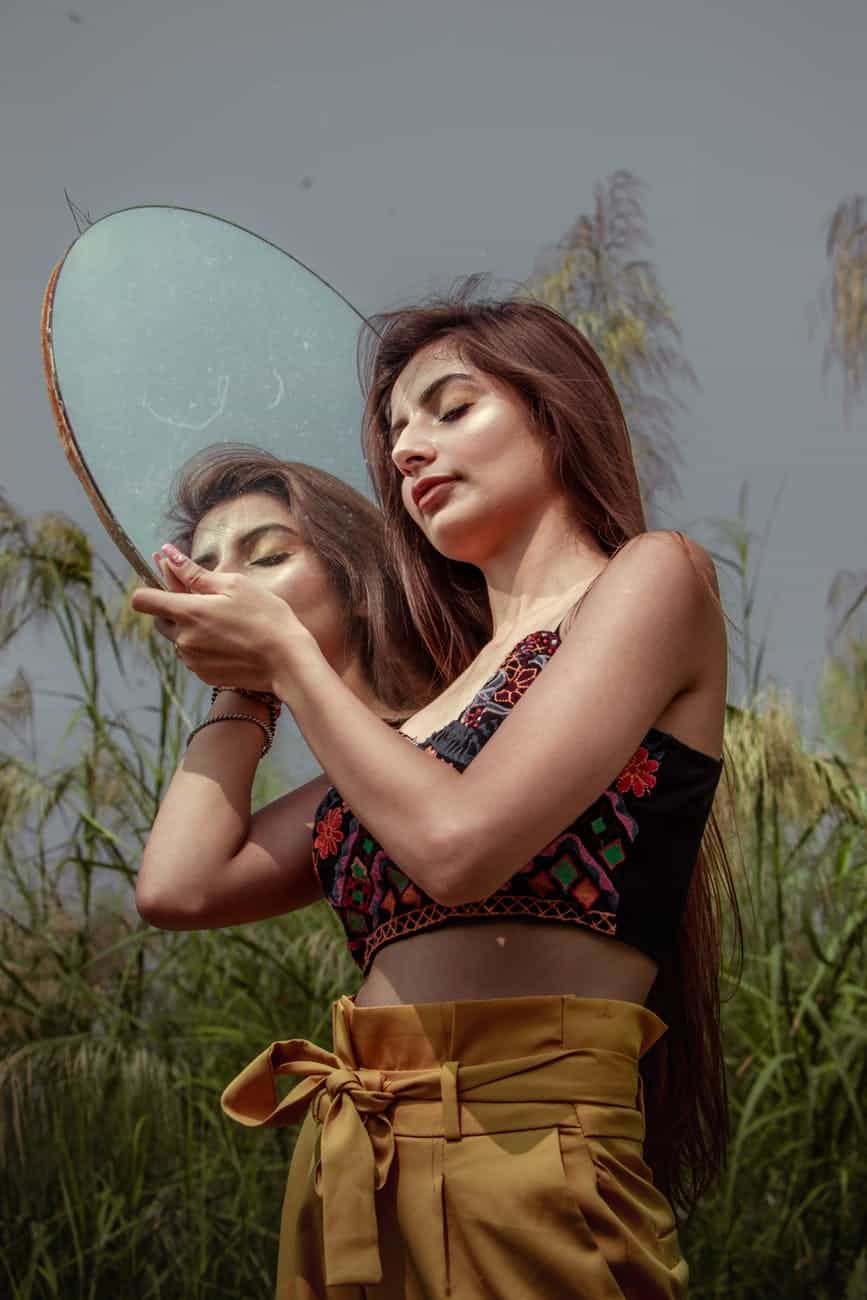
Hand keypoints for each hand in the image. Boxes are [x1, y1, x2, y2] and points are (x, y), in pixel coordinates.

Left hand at [131, 544, 315, 691]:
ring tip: (225, 622)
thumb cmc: (266, 618)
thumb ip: (194, 572)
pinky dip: (203, 645)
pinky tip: (230, 639)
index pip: (142, 600)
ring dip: (191, 627)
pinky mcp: (203, 675)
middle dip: (175, 607)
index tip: (168, 580)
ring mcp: (192, 660)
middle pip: (160, 619)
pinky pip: (193, 655)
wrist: (287, 661)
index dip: (150, 587)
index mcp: (187, 612)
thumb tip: (168, 554)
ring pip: (178, 637)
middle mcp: (182, 639)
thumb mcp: (234, 585)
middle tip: (206, 598)